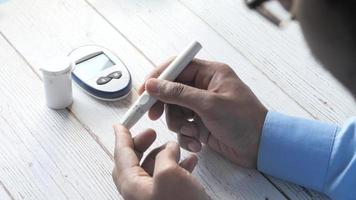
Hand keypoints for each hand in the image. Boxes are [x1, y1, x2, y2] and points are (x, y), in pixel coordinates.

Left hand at [112, 125, 208, 199]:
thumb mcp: (170, 174)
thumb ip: (164, 156)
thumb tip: (167, 149)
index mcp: (132, 185)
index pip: (121, 156)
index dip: (122, 138)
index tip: (120, 125)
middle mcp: (139, 193)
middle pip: (134, 162)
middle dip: (142, 145)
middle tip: (152, 133)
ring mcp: (153, 198)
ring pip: (153, 169)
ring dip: (164, 154)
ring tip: (176, 146)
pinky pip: (168, 179)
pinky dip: (177, 166)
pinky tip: (190, 160)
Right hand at [139, 58, 266, 167]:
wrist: (260, 147)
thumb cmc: (243, 120)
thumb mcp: (209, 104)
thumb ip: (178, 93)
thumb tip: (153, 84)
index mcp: (210, 74)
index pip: (177, 67)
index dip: (158, 77)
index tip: (144, 91)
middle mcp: (204, 87)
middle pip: (171, 90)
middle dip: (163, 104)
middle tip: (152, 115)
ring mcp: (201, 106)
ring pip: (174, 110)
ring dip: (177, 124)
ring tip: (191, 132)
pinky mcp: (200, 123)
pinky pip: (182, 126)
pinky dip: (185, 136)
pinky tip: (197, 142)